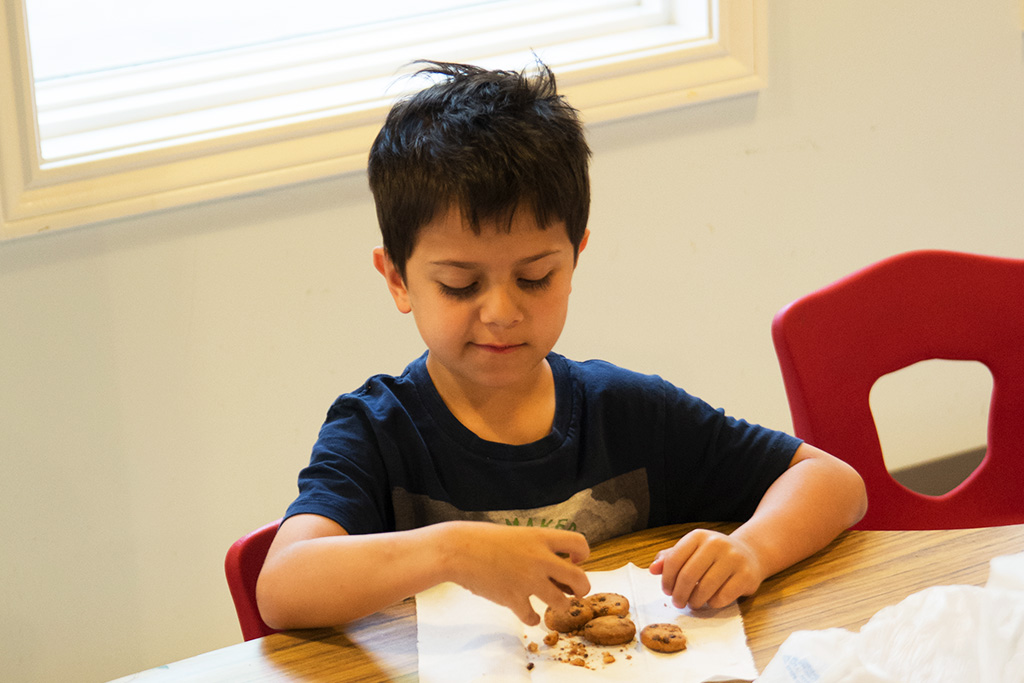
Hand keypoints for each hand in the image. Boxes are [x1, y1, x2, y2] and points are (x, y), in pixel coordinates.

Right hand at [441, 522, 590, 625]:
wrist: (457, 550)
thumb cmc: (482, 539)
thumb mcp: (515, 534)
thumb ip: (535, 548)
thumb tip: (552, 566)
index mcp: (540, 538)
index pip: (579, 543)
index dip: (582, 555)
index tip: (574, 561)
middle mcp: (539, 559)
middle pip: (580, 579)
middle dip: (582, 589)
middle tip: (576, 592)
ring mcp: (528, 580)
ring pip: (561, 603)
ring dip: (559, 606)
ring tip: (552, 604)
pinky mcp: (513, 599)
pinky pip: (532, 617)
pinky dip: (532, 618)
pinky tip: (528, 614)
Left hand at [648, 528, 764, 609]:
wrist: (749, 555)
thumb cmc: (713, 556)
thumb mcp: (691, 551)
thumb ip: (670, 559)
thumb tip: (652, 569)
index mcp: (698, 536)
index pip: (674, 560)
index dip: (667, 579)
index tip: (666, 590)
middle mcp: (716, 543)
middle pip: (688, 576)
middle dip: (679, 594)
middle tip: (677, 603)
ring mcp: (733, 558)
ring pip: (704, 589)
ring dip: (694, 601)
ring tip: (692, 603)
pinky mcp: (746, 575)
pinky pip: (722, 597)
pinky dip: (712, 604)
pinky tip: (710, 601)